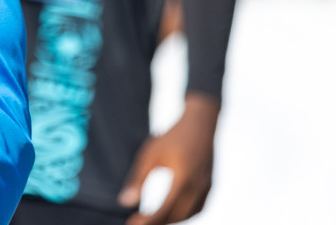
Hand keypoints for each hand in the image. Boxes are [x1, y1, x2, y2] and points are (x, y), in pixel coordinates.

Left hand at [118, 94, 219, 224]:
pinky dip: (184, 213)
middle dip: (158, 223)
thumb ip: (138, 179)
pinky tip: (171, 212)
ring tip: (152, 219)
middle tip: (138, 222)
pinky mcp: (210, 185)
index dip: (148, 220)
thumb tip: (124, 202)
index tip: (132, 223)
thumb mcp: (150, 155)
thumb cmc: (172, 136)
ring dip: (171, 220)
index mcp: (183, 179)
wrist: (200, 122)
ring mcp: (207, 187)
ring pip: (189, 214)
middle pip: (177, 216)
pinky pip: (198, 207)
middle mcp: (198, 186)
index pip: (164, 210)